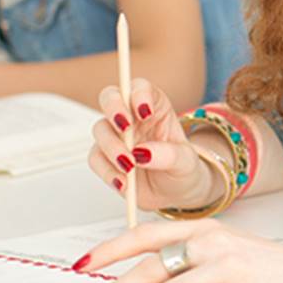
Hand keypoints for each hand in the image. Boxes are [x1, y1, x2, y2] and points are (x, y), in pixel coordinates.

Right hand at [89, 78, 214, 209]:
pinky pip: (96, 159)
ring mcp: (116, 137)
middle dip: (113, 108)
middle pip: (111, 97)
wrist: (175, 195)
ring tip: (130, 167)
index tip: (145, 111)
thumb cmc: (182, 169)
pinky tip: (124, 182)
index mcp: (155, 108)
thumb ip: (169, 155)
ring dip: (112, 147)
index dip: (139, 94)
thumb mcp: (186, 162)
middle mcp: (132, 118)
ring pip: (100, 129)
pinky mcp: (105, 159)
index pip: (141, 88)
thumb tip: (143, 153)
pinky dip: (107, 171)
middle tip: (124, 127)